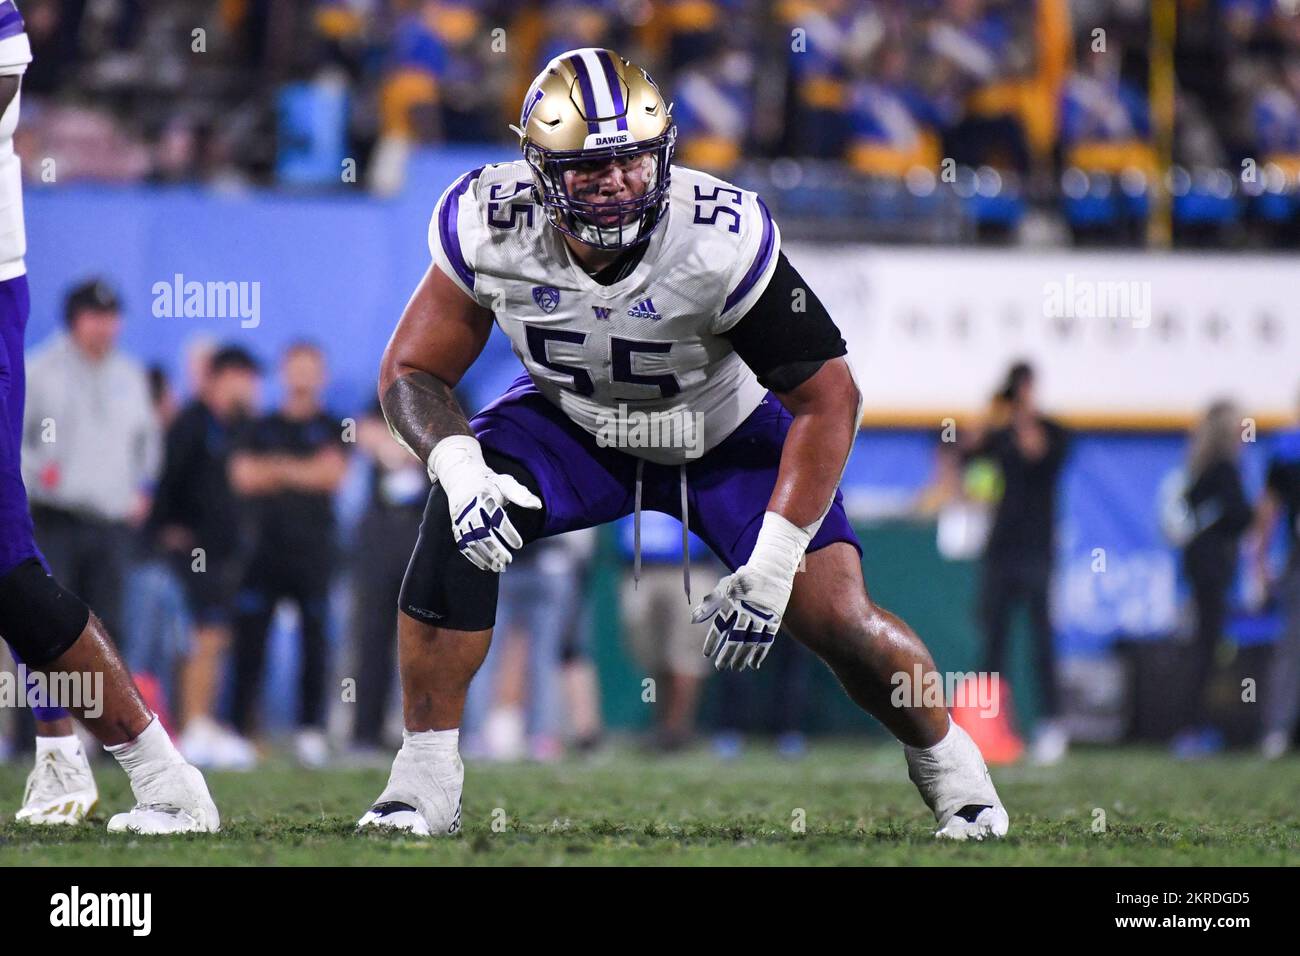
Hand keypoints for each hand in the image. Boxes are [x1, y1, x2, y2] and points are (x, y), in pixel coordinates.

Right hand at [429, 435, 540, 572]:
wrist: (461, 476)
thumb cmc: (489, 482)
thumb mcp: (505, 482)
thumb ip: (520, 494)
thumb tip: (538, 505)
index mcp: (484, 497)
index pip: (496, 518)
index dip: (507, 533)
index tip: (518, 545)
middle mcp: (470, 509)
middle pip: (482, 533)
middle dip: (495, 549)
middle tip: (508, 560)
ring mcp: (460, 519)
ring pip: (471, 541)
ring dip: (484, 556)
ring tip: (499, 566)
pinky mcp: (456, 527)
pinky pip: (463, 544)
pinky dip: (473, 557)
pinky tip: (485, 566)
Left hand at [691, 511, 808, 670]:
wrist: (772, 568)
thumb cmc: (743, 579)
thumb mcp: (724, 587)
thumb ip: (710, 604)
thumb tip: (693, 619)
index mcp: (733, 602)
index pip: (720, 626)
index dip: (713, 641)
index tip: (706, 655)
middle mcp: (747, 610)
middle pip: (736, 637)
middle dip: (727, 653)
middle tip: (721, 666)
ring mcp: (762, 616)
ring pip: (751, 642)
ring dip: (743, 656)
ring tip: (735, 667)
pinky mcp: (774, 620)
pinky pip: (767, 640)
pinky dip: (760, 653)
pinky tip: (753, 664)